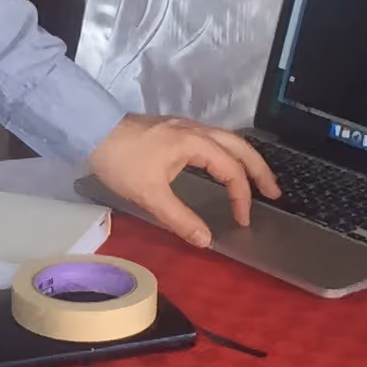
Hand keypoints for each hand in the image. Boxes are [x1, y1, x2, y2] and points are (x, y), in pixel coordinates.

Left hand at [86, 112, 279, 248]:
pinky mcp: (175, 129)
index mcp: (195, 143)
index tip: (243, 220)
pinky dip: (228, 153)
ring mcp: (185, 127)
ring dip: (245, 159)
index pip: (231, 170)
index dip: (242, 196)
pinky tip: (223, 166)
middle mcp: (196, 130)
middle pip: (240, 146)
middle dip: (260, 170)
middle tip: (274, 192)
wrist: (91, 132)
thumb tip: (206, 240)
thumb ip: (180, 218)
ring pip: (227, 139)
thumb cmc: (121, 161)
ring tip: (257, 179)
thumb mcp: (150, 195)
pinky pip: (213, 139)